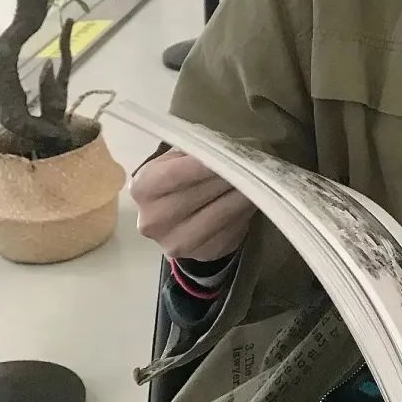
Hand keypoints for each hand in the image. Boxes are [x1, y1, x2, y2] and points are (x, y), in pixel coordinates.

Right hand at [131, 149, 254, 261]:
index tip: (228, 152)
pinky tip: (253, 197)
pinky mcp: (203, 254)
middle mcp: (153, 220)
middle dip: (228, 175)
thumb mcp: (178, 157)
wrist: (180, 219)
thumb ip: (195, 150)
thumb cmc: (181, 178)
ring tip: (257, 177)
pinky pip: (231, 229)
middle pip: (198, 193)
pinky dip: (245, 211)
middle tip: (250, 161)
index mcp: (143, 189)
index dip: (204, 163)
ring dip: (243, 193)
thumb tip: (228, 148)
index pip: (175, 174)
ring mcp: (177, 242)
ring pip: (219, 214)